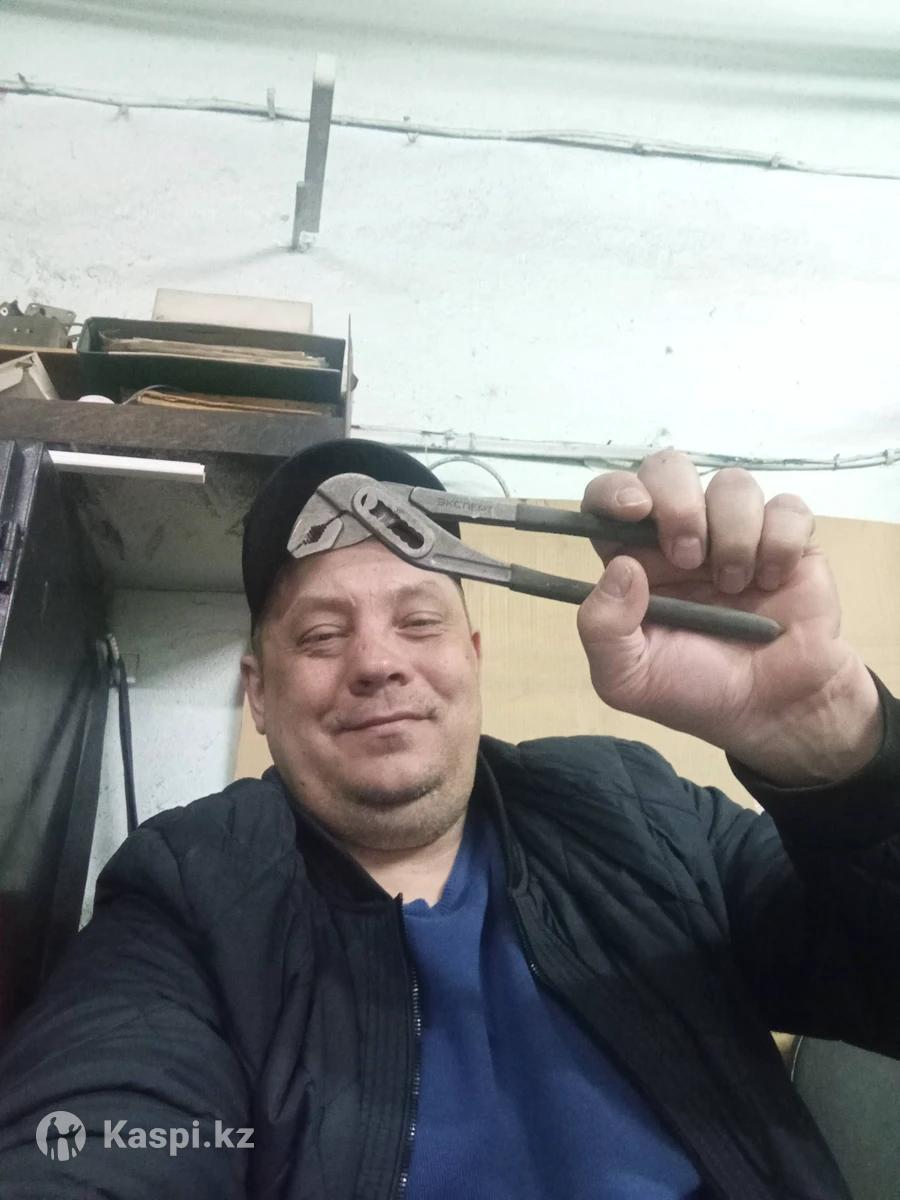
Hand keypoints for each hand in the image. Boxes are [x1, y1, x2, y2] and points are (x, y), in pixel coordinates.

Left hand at [576, 450, 881, 784]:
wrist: (772, 713)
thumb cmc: (693, 691)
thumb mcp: (626, 679)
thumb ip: (602, 630)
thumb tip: (621, 568)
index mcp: (634, 558)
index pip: (610, 498)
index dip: (616, 490)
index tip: (634, 509)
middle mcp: (680, 535)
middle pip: (670, 468)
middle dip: (678, 502)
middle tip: (687, 557)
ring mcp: (734, 533)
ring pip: (732, 484)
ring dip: (732, 534)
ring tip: (734, 586)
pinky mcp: (787, 541)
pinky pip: (787, 508)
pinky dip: (780, 543)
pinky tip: (773, 581)